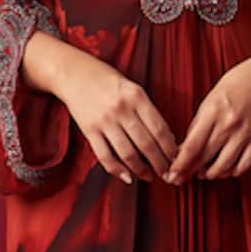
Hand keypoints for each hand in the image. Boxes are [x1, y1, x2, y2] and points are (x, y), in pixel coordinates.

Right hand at [28, 34, 177, 183]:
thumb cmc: (108, 81)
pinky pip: (105, 156)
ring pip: (128, 154)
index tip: (177, 159)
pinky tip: (128, 177)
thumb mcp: (133, 88)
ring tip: (150, 177)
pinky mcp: (89, 130)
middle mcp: (121, 109)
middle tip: (168, 174)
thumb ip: (148, 111)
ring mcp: (104, 121)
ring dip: (142, 170)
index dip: (170, 149)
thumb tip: (167, 138)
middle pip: (146, 144)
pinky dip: (117, 170)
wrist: (74, 74)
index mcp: (137, 96)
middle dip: (160, 164)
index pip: (159, 129)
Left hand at [164, 47, 250, 184]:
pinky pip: (244, 164)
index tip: (173, 174)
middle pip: (206, 157)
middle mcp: (229, 124)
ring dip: (211, 174)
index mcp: (213, 111)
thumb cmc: (235, 86)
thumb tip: (185, 148)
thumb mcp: (209, 100)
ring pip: (224, 165)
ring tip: (204, 173)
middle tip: (183, 177)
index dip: (181, 164)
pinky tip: (226, 170)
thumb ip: (198, 125)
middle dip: (191, 172)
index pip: (192, 146)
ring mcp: (245, 133)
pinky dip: (233, 171)